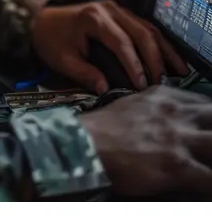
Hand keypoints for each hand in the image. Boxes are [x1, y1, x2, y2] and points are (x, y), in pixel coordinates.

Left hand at [31, 0, 187, 93]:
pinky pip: (144, 26)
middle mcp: (109, 10)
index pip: (121, 42)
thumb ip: (84, 74)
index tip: (142, 85)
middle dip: (155, 58)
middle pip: (141, 32)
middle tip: (162, 82)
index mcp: (93, 18)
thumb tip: (106, 89)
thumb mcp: (62, 60)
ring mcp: (117, 9)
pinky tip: (168, 59)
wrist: (43, 20)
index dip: (134, 64)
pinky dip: (158, 43)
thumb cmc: (51, 40)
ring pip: (148, 27)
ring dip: (163, 49)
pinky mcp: (121, 14)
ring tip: (178, 71)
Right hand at [81, 87, 211, 196]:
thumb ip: (159, 107)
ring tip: (210, 165)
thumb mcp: (135, 104)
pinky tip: (207, 188)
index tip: (210, 127)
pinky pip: (211, 180)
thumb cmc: (104, 128)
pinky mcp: (178, 166)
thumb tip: (173, 117)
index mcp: (166, 96)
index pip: (207, 103)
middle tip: (210, 148)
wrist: (86, 144)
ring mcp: (179, 139)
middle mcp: (177, 113)